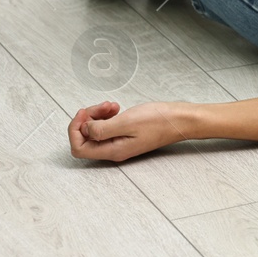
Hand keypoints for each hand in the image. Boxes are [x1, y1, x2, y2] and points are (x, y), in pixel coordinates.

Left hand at [68, 101, 185, 161]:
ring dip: (98, 116)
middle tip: (101, 107)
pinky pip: (108, 128)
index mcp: (112, 150)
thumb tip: (85, 130)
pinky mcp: (126, 135)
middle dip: (88, 119)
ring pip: (96, 131)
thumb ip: (101, 129)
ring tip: (111, 106)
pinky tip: (116, 109)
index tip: (84, 114)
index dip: (76, 130)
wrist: (181, 120)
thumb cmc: (160, 121)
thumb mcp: (126, 122)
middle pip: (86, 139)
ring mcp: (120, 143)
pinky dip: (107, 116)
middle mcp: (114, 150)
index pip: (79, 148)